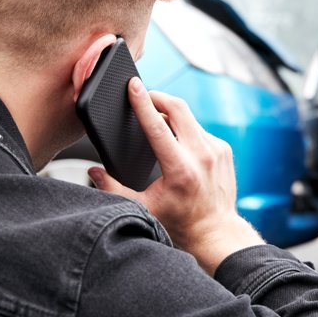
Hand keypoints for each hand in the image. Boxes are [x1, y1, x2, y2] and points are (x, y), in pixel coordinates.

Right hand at [89, 77, 263, 274]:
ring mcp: (216, 150)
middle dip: (158, 97)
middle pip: (178, 109)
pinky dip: (185, 128)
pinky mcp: (224, 150)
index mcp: (180, 169)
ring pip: (190, 117)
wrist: (215, 231)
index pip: (158, 126)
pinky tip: (176, 138)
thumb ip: (113, 188)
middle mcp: (201, 156)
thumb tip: (93, 170)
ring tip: (156, 119)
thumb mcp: (142, 208)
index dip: (143, 102)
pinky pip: (200, 129)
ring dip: (171, 114)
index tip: (133, 85)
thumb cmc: (179, 222)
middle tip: (143, 95)